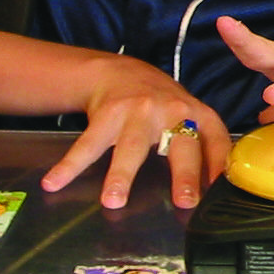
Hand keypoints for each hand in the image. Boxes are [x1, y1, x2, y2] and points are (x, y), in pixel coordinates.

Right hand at [39, 58, 229, 208]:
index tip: (218, 192)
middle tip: (184, 201)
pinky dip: (70, 165)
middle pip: (179, 146)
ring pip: (130, 147)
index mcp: (197, 114)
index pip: (215, 141)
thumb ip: (204, 148)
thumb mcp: (190, 116)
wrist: (121, 72)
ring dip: (120, 175)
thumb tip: (218, 190)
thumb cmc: (162, 105)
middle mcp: (172, 110)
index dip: (219, 165)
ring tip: (112, 201)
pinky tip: (54, 182)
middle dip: (183, 174)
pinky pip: (88, 144)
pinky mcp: (107, 113)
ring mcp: (138, 111)